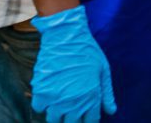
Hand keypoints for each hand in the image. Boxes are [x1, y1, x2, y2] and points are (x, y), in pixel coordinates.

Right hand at [31, 5, 116, 122]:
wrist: (66, 36)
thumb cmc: (87, 51)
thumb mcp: (103, 70)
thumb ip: (107, 94)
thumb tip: (111, 111)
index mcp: (91, 97)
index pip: (90, 121)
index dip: (89, 120)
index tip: (86, 116)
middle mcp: (73, 102)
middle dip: (73, 120)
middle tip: (72, 111)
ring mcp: (56, 98)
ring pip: (53, 120)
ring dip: (57, 114)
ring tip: (61, 103)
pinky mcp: (41, 92)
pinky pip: (39, 108)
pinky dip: (43, 104)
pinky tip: (50, 93)